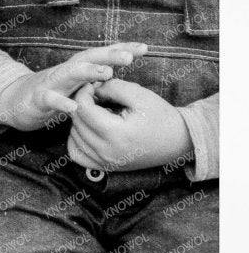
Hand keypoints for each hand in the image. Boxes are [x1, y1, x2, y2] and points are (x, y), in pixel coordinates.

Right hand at [0, 42, 144, 130]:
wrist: (13, 100)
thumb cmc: (50, 92)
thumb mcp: (75, 85)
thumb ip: (94, 80)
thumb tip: (124, 78)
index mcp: (76, 69)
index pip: (101, 55)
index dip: (121, 50)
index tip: (144, 47)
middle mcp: (65, 71)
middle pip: (88, 58)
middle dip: (108, 56)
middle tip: (129, 57)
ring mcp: (51, 83)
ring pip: (70, 74)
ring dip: (88, 72)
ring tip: (107, 73)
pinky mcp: (37, 99)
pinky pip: (49, 99)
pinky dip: (61, 102)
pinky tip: (74, 106)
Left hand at [66, 80, 192, 172]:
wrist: (179, 139)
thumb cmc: (160, 115)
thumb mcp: (139, 94)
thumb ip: (111, 87)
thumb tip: (90, 88)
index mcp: (116, 133)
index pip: (82, 109)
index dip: (83, 93)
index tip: (92, 85)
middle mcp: (108, 151)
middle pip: (76, 123)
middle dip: (80, 105)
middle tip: (93, 96)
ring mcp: (106, 162)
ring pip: (73, 138)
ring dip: (78, 121)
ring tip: (94, 111)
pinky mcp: (107, 166)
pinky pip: (78, 155)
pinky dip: (77, 141)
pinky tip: (88, 129)